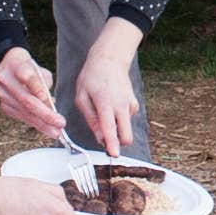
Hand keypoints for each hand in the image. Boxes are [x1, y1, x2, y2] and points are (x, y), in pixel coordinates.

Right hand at [0, 47, 64, 137]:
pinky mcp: (3, 106)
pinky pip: (21, 117)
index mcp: (17, 66)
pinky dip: (35, 123)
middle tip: (60, 123)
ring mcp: (2, 95)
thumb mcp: (39, 70)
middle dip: (45, 114)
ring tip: (56, 132)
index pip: (27, 77)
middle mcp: (6, 81)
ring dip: (42, 124)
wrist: (8, 67)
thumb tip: (49, 106)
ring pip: (24, 112)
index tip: (49, 99)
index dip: (37, 88)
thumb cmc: (29, 69)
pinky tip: (46, 128)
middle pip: (26, 100)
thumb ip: (44, 85)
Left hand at [69, 22, 145, 158]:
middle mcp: (121, 105)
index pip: (110, 128)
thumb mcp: (82, 97)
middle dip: (118, 143)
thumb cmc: (92, 77)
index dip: (112, 143)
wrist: (110, 60)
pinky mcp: (134, 104)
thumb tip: (99, 138)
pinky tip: (111, 106)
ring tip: (104, 112)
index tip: (114, 154)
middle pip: (126, 135)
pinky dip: (119, 119)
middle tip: (105, 139)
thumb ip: (90, 119)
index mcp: (105, 103)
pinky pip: (126, 120)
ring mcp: (130, 104)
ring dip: (116, 128)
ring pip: (126, 128)